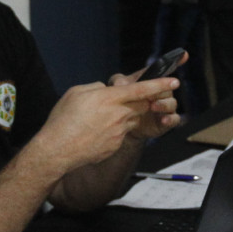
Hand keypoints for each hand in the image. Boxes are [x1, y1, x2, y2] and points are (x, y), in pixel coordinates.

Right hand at [34, 78, 179, 174]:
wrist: (58, 150)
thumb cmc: (63, 119)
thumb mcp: (76, 93)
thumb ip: (97, 88)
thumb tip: (107, 91)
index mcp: (110, 98)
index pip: (142, 89)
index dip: (160, 85)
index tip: (174, 81)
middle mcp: (119, 115)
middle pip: (142, 106)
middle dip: (142, 101)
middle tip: (129, 100)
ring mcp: (119, 133)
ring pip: (131, 120)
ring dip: (123, 117)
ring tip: (99, 120)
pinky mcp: (115, 146)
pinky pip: (120, 135)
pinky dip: (111, 132)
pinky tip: (93, 134)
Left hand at [121, 56, 184, 139]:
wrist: (124, 125)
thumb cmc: (124, 102)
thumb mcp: (118, 90)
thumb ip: (118, 83)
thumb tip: (118, 82)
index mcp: (153, 81)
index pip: (164, 69)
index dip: (176, 60)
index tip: (184, 54)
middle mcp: (162, 92)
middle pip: (168, 87)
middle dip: (161, 89)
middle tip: (150, 93)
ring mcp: (166, 106)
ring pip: (172, 103)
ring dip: (163, 104)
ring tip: (153, 106)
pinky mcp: (166, 121)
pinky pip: (174, 119)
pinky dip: (170, 119)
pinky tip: (163, 120)